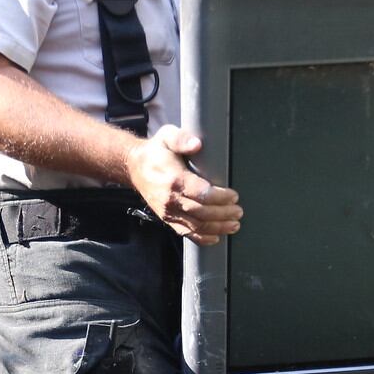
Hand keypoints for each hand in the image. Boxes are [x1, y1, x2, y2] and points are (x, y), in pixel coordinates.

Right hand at [126, 124, 241, 245]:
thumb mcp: (167, 136)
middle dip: (223, 214)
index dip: (220, 197)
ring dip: (218, 227)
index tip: (234, 196)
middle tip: (238, 211)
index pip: (201, 194)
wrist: (134, 167)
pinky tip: (216, 237)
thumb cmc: (156, 152)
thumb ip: (182, 139)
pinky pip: (186, 233)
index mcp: (174, 179)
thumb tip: (196, 144)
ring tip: (234, 225)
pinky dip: (202, 238)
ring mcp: (168, 212)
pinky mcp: (167, 219)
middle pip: (202, 212)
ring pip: (196, 226)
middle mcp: (170, 199)